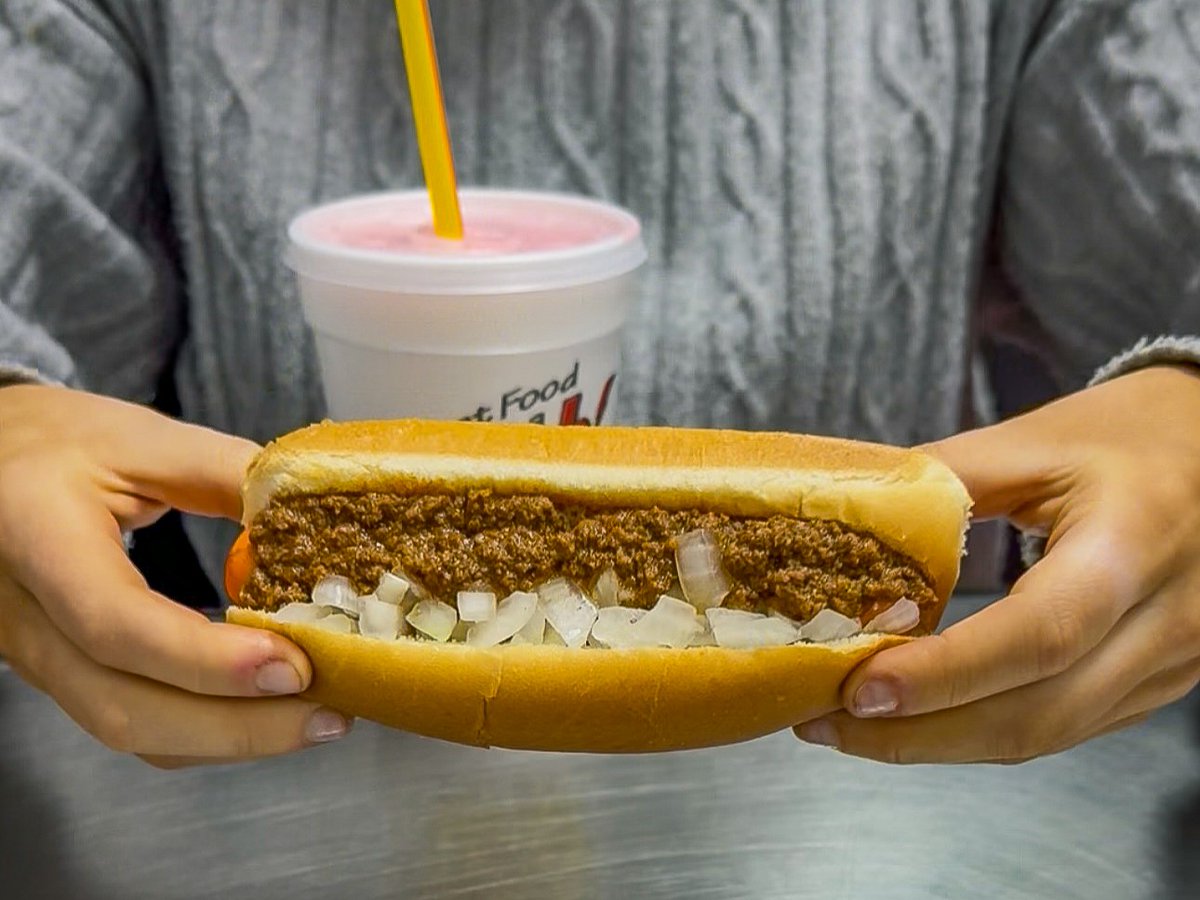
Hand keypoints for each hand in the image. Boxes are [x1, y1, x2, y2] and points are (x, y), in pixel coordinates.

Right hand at [0, 385, 350, 766]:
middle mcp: (23, 616)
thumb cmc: (60, 441)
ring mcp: (35, 656)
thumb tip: (314, 517)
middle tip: (330, 712)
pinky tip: (267, 711)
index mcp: (37, 537)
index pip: (114, 621)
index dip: (205, 659)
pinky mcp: (62, 671)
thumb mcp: (141, 438)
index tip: (293, 664)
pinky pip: (130, 719)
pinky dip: (203, 730)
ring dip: (229, 739)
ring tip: (316, 718)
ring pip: (127, 728)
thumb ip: (226, 472)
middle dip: (237, 726)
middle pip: (122, 706)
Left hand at [796, 365, 1199, 762]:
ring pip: (1047, 736)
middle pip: (1036, 714)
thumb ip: (940, 478)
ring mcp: (1170, 666)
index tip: (857, 688)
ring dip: (941, 744)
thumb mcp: (1034, 440)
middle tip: (826, 722)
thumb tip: (844, 515)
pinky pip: (1064, 729)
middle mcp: (1163, 622)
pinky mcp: (1155, 685)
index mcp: (1130, 545)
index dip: (944, 674)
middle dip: (919, 733)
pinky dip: (983, 734)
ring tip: (852, 728)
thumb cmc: (1127, 435)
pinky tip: (920, 720)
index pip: (1037, 635)